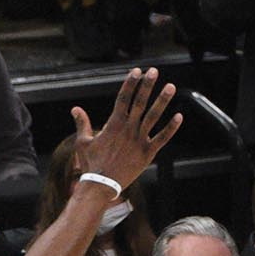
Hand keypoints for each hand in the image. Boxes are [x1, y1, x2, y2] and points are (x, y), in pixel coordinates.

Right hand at [71, 68, 182, 196]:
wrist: (101, 185)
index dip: (131, 83)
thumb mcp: (83, 141)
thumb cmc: (90, 164)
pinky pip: (162, 138)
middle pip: (139, 102)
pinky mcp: (147, 153)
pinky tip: (179, 116)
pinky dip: (171, 128)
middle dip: (147, 85)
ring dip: (162, 100)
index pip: (123, 98)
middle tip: (154, 71)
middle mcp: (128, 129)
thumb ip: (82, 123)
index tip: (137, 71)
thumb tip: (75, 109)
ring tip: (171, 86)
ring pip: (153, 116)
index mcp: (113, 124)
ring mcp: (139, 140)